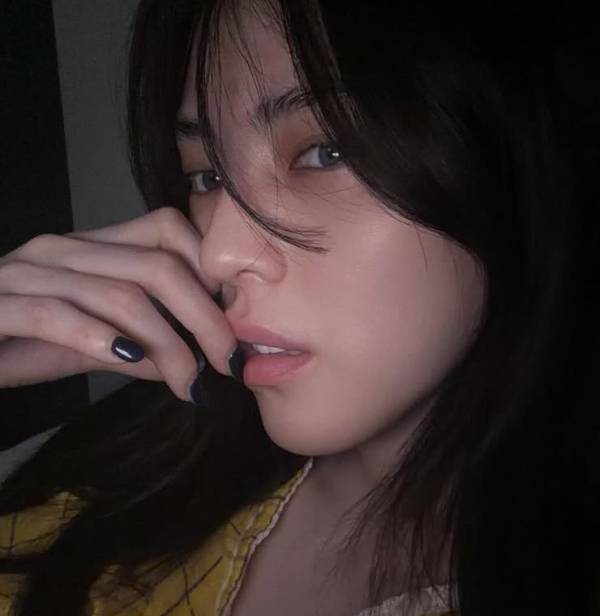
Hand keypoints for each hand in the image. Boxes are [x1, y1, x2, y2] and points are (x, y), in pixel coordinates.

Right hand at [0, 207, 236, 401]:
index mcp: (90, 248)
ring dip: (168, 344)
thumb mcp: (89, 344)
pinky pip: (60, 315)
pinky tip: (129, 361)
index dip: (210, 271)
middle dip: (207, 317)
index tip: (232, 319)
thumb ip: (136, 346)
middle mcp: (63, 249)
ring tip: (189, 382)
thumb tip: (188, 361)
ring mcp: (28, 272)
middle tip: (229, 362)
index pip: (168, 229)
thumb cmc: (15, 340)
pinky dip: (103, 341)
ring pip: (122, 293)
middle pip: (160, 265)